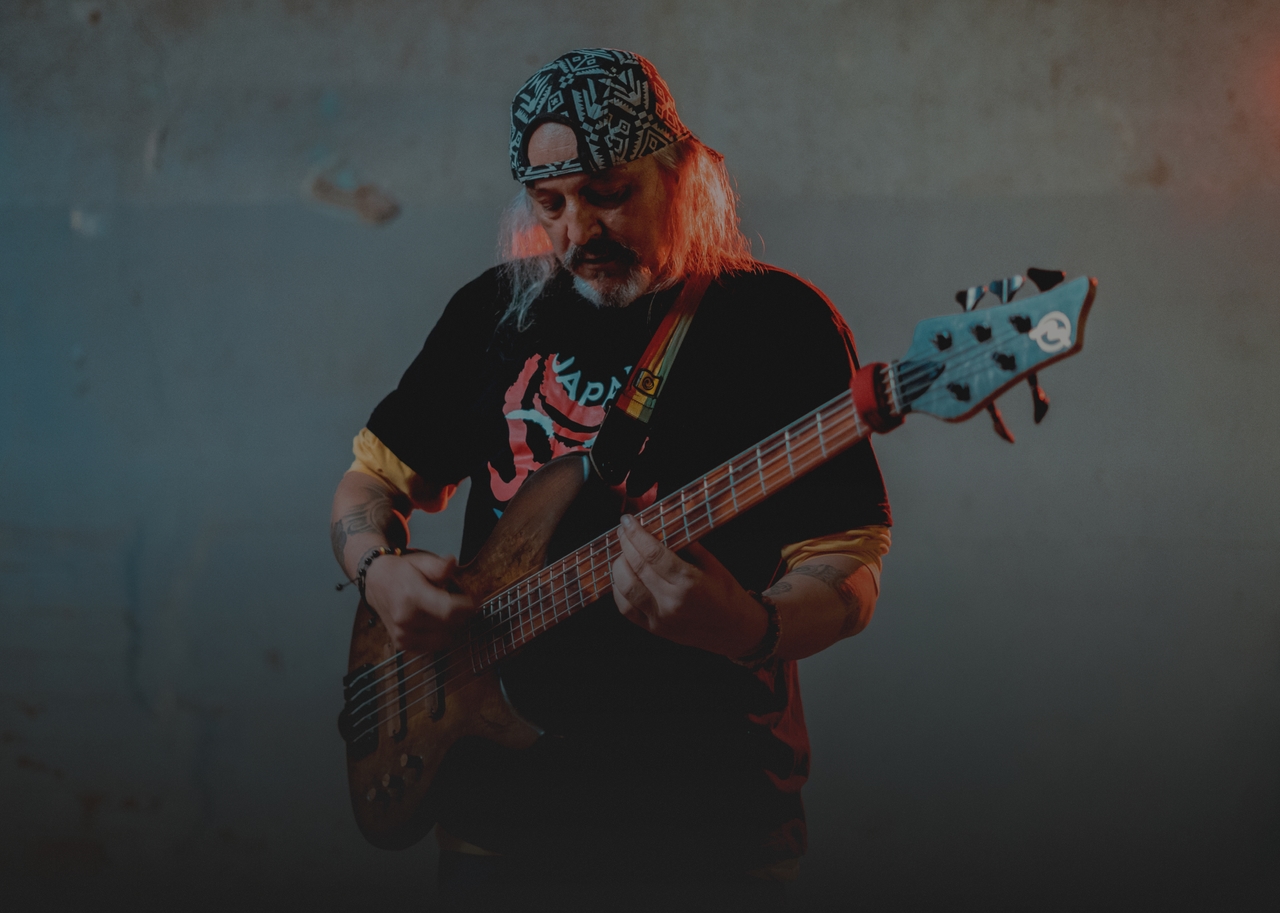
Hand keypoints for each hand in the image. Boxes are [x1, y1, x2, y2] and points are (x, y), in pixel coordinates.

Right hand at [362, 551, 474, 652]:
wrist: (375, 582)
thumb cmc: (401, 571)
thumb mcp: (421, 561)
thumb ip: (439, 566)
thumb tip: (452, 564)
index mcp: (412, 598)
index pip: (450, 611)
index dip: (469, 606)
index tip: (476, 598)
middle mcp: (406, 620)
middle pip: (450, 625)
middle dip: (462, 613)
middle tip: (461, 600)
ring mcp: (403, 635)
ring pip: (444, 639)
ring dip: (452, 626)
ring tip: (446, 610)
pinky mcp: (402, 644)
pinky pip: (432, 646)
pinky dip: (440, 635)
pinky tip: (436, 621)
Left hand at [612, 514, 766, 656]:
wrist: (735, 631)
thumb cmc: (727, 595)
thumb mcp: (713, 564)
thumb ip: (686, 545)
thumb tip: (662, 525)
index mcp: (688, 582)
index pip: (653, 553)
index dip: (636, 534)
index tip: (628, 521)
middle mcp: (671, 601)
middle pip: (637, 567)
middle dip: (625, 544)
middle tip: (623, 531)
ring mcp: (660, 618)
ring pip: (626, 588)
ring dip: (619, 566)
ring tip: (623, 552)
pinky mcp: (654, 629)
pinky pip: (626, 608)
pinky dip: (619, 589)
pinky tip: (623, 576)